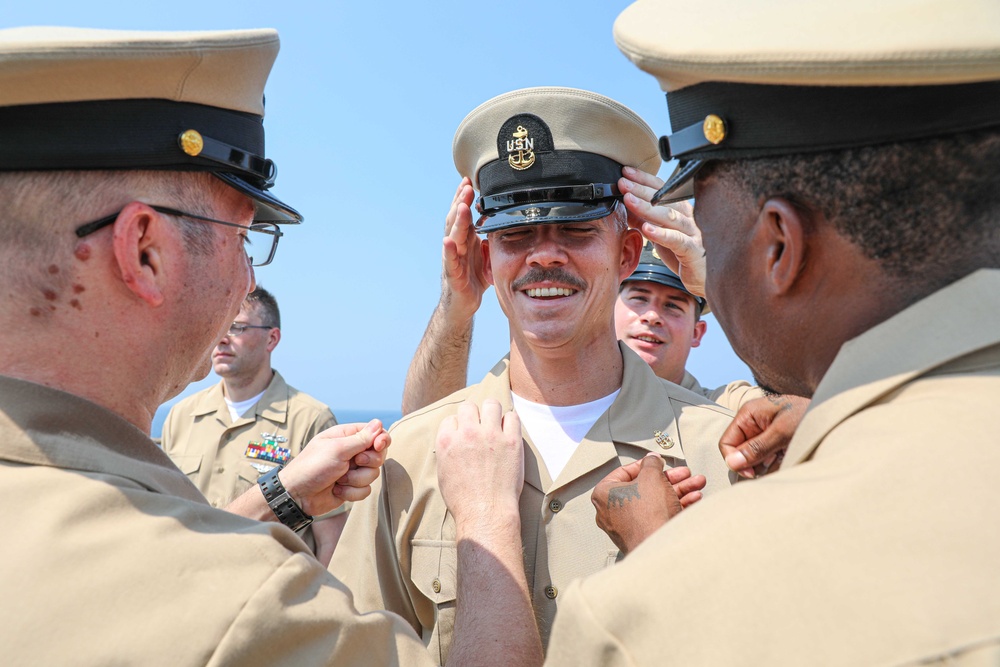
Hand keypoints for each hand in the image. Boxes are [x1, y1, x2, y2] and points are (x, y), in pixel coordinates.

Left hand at [279, 420, 390, 516]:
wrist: (297, 495)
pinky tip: (337, 490)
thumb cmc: (313, 467)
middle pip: (378, 455)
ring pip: (373, 474)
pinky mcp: (351, 487)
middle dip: (369, 462)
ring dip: (356, 479)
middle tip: (355, 462)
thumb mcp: (337, 449)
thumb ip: (361, 438)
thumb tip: (379, 423)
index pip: (375, 432)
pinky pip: (365, 490)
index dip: (381, 439)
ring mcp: (352, 470)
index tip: (379, 445)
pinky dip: (352, 492)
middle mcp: (351, 452)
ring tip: (338, 479)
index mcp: (346, 436)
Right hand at [436, 399, 523, 531]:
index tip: (464, 435)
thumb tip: (453, 439)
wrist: (485, 514)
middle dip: (474, 415)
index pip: (451, 418)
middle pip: (469, 406)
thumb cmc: (463, 499)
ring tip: (495, 424)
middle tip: (480, 427)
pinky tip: (509, 432)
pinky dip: (510, 422)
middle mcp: (467, 433)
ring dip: (492, 412)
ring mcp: (491, 435)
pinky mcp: (511, 441)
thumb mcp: (443, 472)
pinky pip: (512, 417)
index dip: (458, 426)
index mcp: (447, 441)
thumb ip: (447, 450)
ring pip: (491, 404)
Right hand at [441, 177, 487, 321]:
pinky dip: (449, 251)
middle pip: (456, 219)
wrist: (463, 304)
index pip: (463, 214)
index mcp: (465, 239)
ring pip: (453, 236)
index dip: (464, 198)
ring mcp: (452, 259)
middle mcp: (456, 246)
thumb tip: (507, 222)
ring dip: (456, 221)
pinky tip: (448, 241)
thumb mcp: (486, 254)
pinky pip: (450, 262)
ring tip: (461, 206)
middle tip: (466, 186)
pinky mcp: (452, 275)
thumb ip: (491, 239)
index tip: (469, 180)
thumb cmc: (473, 278)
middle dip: (460, 202)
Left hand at [592, 454, 705, 554]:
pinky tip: (693, 499)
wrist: (661, 547)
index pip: (625, 472)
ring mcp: (628, 526)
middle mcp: (612, 511)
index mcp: (605, 494)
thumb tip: (651, 460)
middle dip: (670, 479)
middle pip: (645, 487)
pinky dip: (676, 506)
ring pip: (655, 501)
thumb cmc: (648, 514)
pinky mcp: (644, 536)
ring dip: (678, 490)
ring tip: (696, 484)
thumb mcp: (651, 476)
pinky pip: (659, 516)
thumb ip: (651, 463)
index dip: (646, 464)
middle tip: (684, 473)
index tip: (659, 463)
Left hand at [619, 166, 706, 297]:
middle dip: (641, 189)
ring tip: (629, 200)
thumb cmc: (682, 255)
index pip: (662, 189)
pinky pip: (677, 240)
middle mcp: (687, 218)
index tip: (626, 172)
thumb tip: (625, 205)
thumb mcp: (660, 234)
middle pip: (664, 199)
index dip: (644, 179)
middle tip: (623, 182)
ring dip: (647, 207)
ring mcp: (692, 233)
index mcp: (680, 211)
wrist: (704, 279)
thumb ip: (645, 219)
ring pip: (669, 216)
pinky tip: (647, 229)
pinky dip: (661, 234)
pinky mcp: (693, 251)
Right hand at [720, 395, 809, 478]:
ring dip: (767, 465)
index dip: (735, 460)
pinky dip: (776, 464)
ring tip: (786, 458)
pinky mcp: (775, 443)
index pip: (726, 443)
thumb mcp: (781, 432)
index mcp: (748, 415)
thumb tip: (732, 464)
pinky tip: (789, 458)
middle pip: (740, 453)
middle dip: (754, 464)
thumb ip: (756, 448)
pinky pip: (767, 460)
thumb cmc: (808, 415)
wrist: (834, 413)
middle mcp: (752, 424)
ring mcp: (763, 434)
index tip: (752, 473)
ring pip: (754, 460)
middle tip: (774, 465)